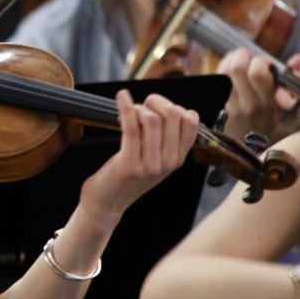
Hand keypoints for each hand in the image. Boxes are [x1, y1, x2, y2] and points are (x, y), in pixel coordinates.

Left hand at [80, 90, 198, 225]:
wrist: (107, 202)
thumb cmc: (127, 174)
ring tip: (127, 113)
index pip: (191, 122)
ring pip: (152, 120)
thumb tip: (167, 106)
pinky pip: (131, 128)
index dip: (173, 106)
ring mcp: (151, 165)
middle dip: (155, 101)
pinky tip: (121, 96)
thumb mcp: (154, 158)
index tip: (156, 108)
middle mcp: (170, 162)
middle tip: (141, 106)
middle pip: (173, 115)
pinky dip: (126, 107)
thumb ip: (164, 138)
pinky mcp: (130, 165)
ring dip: (137, 108)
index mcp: (179, 158)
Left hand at [217, 48, 299, 141]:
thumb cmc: (267, 119)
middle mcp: (247, 103)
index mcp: (267, 103)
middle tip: (250, 57)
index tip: (265, 63)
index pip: (258, 74)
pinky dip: (223, 68)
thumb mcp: (282, 104)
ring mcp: (229, 104)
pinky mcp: (217, 104)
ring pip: (224, 70)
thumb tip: (297, 58)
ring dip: (232, 59)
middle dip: (245, 56)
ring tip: (241, 60)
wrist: (245, 144)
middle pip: (237, 67)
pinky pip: (216, 78)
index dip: (260, 61)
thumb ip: (292, 78)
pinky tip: (230, 68)